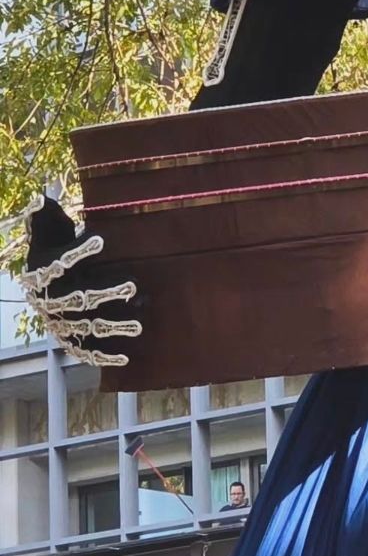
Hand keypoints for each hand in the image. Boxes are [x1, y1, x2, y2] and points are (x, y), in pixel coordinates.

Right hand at [23, 194, 139, 366]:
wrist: (39, 286)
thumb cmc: (51, 250)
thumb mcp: (46, 230)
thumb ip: (44, 216)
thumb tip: (40, 198)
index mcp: (44, 273)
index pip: (59, 262)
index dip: (78, 252)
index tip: (99, 240)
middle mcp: (52, 301)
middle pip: (78, 299)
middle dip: (105, 293)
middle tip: (133, 284)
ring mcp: (61, 324)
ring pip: (87, 326)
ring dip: (113, 326)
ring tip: (140, 322)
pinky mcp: (70, 340)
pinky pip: (86, 351)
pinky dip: (104, 356)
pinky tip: (127, 356)